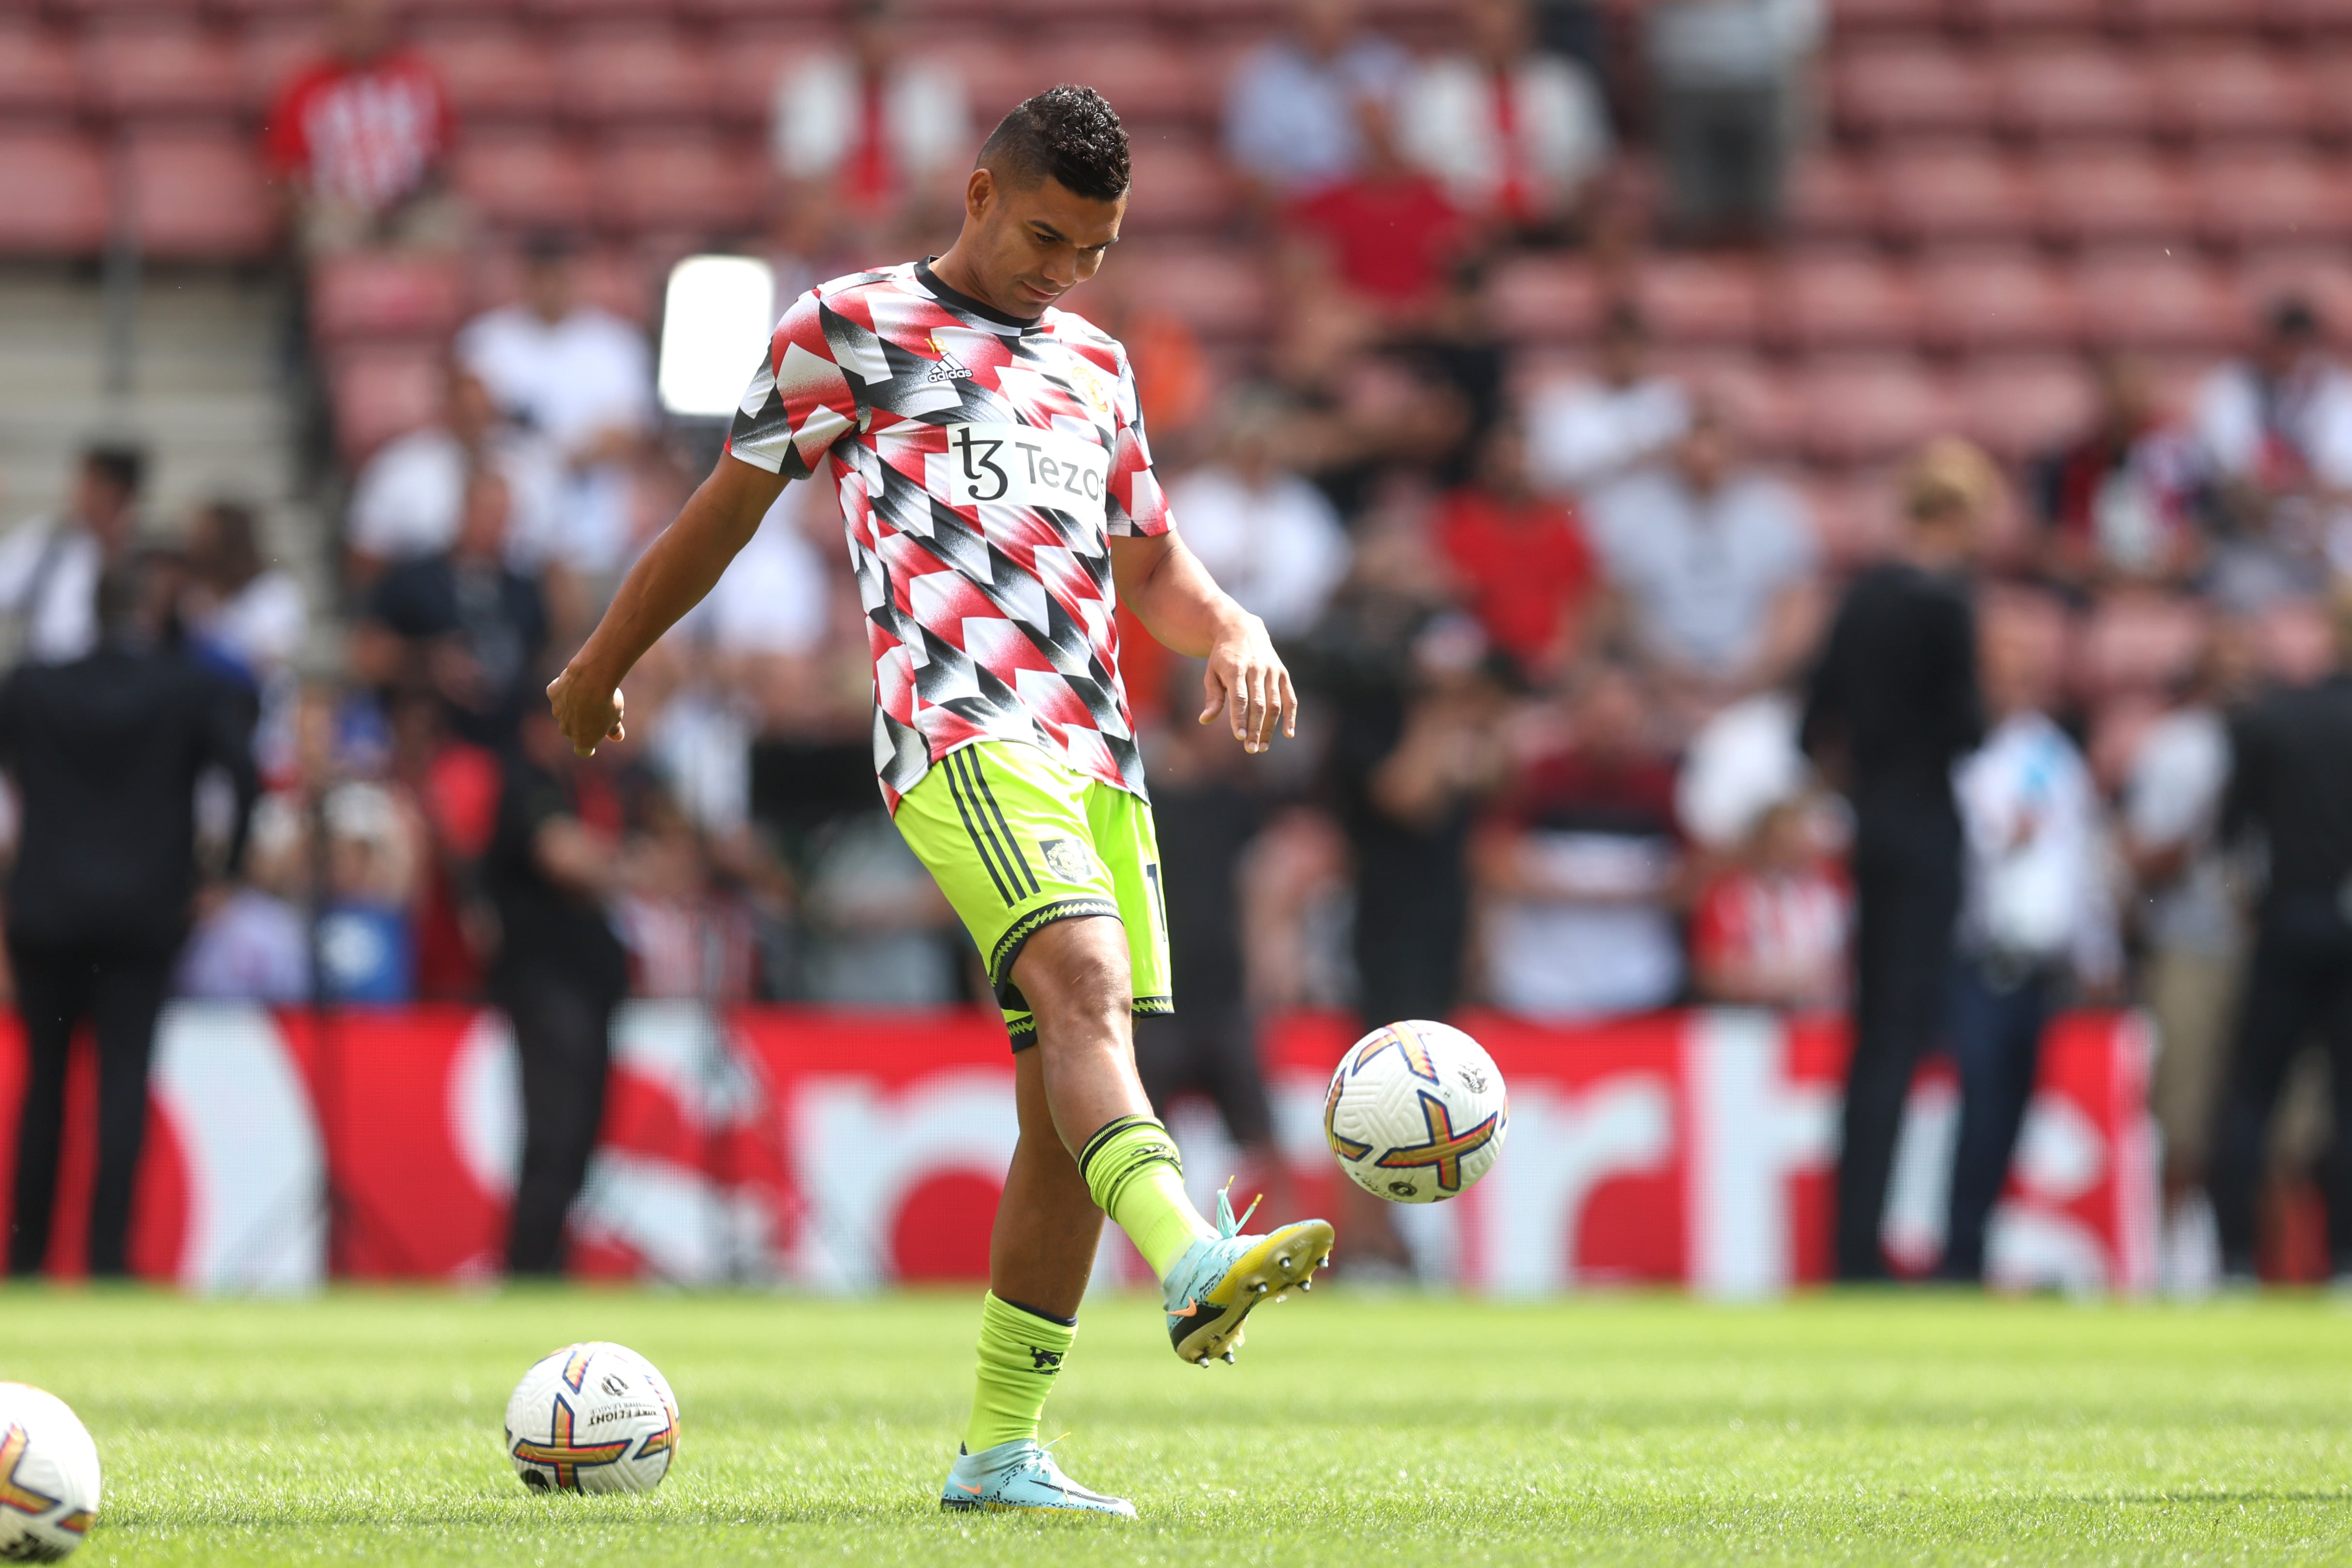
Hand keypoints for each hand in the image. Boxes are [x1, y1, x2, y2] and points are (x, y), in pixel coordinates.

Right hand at [546, 661, 625, 756]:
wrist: (591, 679)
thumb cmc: (607, 701)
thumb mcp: (615, 717)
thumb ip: (614, 729)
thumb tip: (618, 737)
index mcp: (583, 740)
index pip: (583, 751)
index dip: (588, 749)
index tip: (592, 747)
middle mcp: (567, 729)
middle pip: (573, 730)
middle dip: (581, 724)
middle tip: (597, 711)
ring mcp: (557, 711)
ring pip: (564, 711)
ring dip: (573, 706)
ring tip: (588, 692)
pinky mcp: (552, 694)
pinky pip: (559, 693)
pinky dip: (565, 689)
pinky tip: (576, 682)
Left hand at [1199, 613, 1296, 753]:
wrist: (1242, 629)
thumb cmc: (1222, 657)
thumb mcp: (1211, 672)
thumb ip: (1213, 697)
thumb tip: (1204, 720)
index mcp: (1236, 668)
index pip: (1240, 698)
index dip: (1240, 718)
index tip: (1240, 737)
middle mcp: (1257, 668)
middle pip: (1259, 704)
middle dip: (1255, 728)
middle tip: (1251, 749)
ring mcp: (1272, 671)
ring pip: (1274, 704)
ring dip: (1270, 728)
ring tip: (1262, 747)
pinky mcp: (1283, 673)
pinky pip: (1290, 698)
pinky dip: (1291, 716)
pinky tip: (1288, 734)